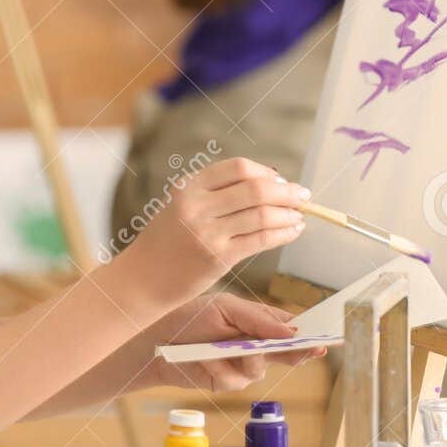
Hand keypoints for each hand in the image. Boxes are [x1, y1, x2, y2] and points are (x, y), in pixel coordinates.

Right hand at [115, 157, 309, 309]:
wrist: (143, 278)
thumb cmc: (166, 243)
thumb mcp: (181, 206)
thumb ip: (214, 194)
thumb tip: (267, 184)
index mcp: (188, 187)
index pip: (237, 167)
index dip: (265, 172)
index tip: (281, 181)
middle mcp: (198, 206)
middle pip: (255, 189)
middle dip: (286, 192)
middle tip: (303, 196)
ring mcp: (208, 232)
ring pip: (262, 214)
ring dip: (289, 214)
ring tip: (300, 216)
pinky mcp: (218, 257)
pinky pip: (261, 239)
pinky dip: (283, 234)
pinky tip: (293, 232)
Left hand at [144, 293, 325, 391]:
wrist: (158, 339)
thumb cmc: (190, 316)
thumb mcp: (225, 308)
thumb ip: (257, 319)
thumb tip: (289, 330)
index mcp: (257, 322)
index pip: (288, 328)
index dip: (306, 334)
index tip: (323, 337)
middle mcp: (254, 346)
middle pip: (285, 353)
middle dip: (299, 352)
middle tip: (315, 349)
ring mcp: (241, 366)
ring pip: (259, 368)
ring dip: (243, 357)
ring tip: (223, 346)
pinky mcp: (226, 381)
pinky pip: (234, 378)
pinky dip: (219, 366)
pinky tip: (205, 358)